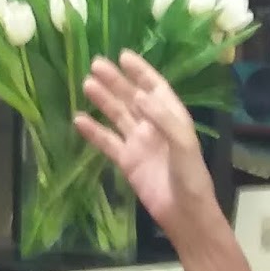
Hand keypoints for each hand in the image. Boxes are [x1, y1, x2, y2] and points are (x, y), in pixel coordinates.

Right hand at [76, 51, 217, 242]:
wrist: (184, 214)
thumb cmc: (191, 177)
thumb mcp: (184, 144)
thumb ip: (163, 118)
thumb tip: (139, 96)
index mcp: (172, 118)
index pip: (155, 88)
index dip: (141, 72)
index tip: (123, 56)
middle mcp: (154, 126)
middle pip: (132, 98)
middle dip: (116, 81)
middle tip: (96, 64)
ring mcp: (139, 143)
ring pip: (118, 115)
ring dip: (104, 100)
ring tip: (86, 84)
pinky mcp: (126, 161)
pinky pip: (107, 142)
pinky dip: (93, 131)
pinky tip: (78, 119)